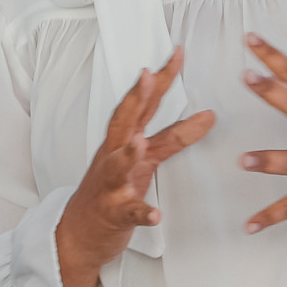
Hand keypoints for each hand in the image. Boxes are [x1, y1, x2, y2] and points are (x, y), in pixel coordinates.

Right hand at [56, 48, 215, 286]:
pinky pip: (127, 212)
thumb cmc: (111, 191)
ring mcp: (110, 185)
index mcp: (122, 141)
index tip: (177, 54)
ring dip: (128, 154)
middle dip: (136, 99)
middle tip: (149, 76)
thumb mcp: (143, 159)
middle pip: (124, 123)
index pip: (142, 104)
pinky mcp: (113, 214)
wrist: (79, 233)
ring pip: (117, 166)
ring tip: (140, 144)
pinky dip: (141, 213)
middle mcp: (113, 157)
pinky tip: (154, 214)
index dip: (159, 79)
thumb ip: (173, 138)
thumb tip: (207, 116)